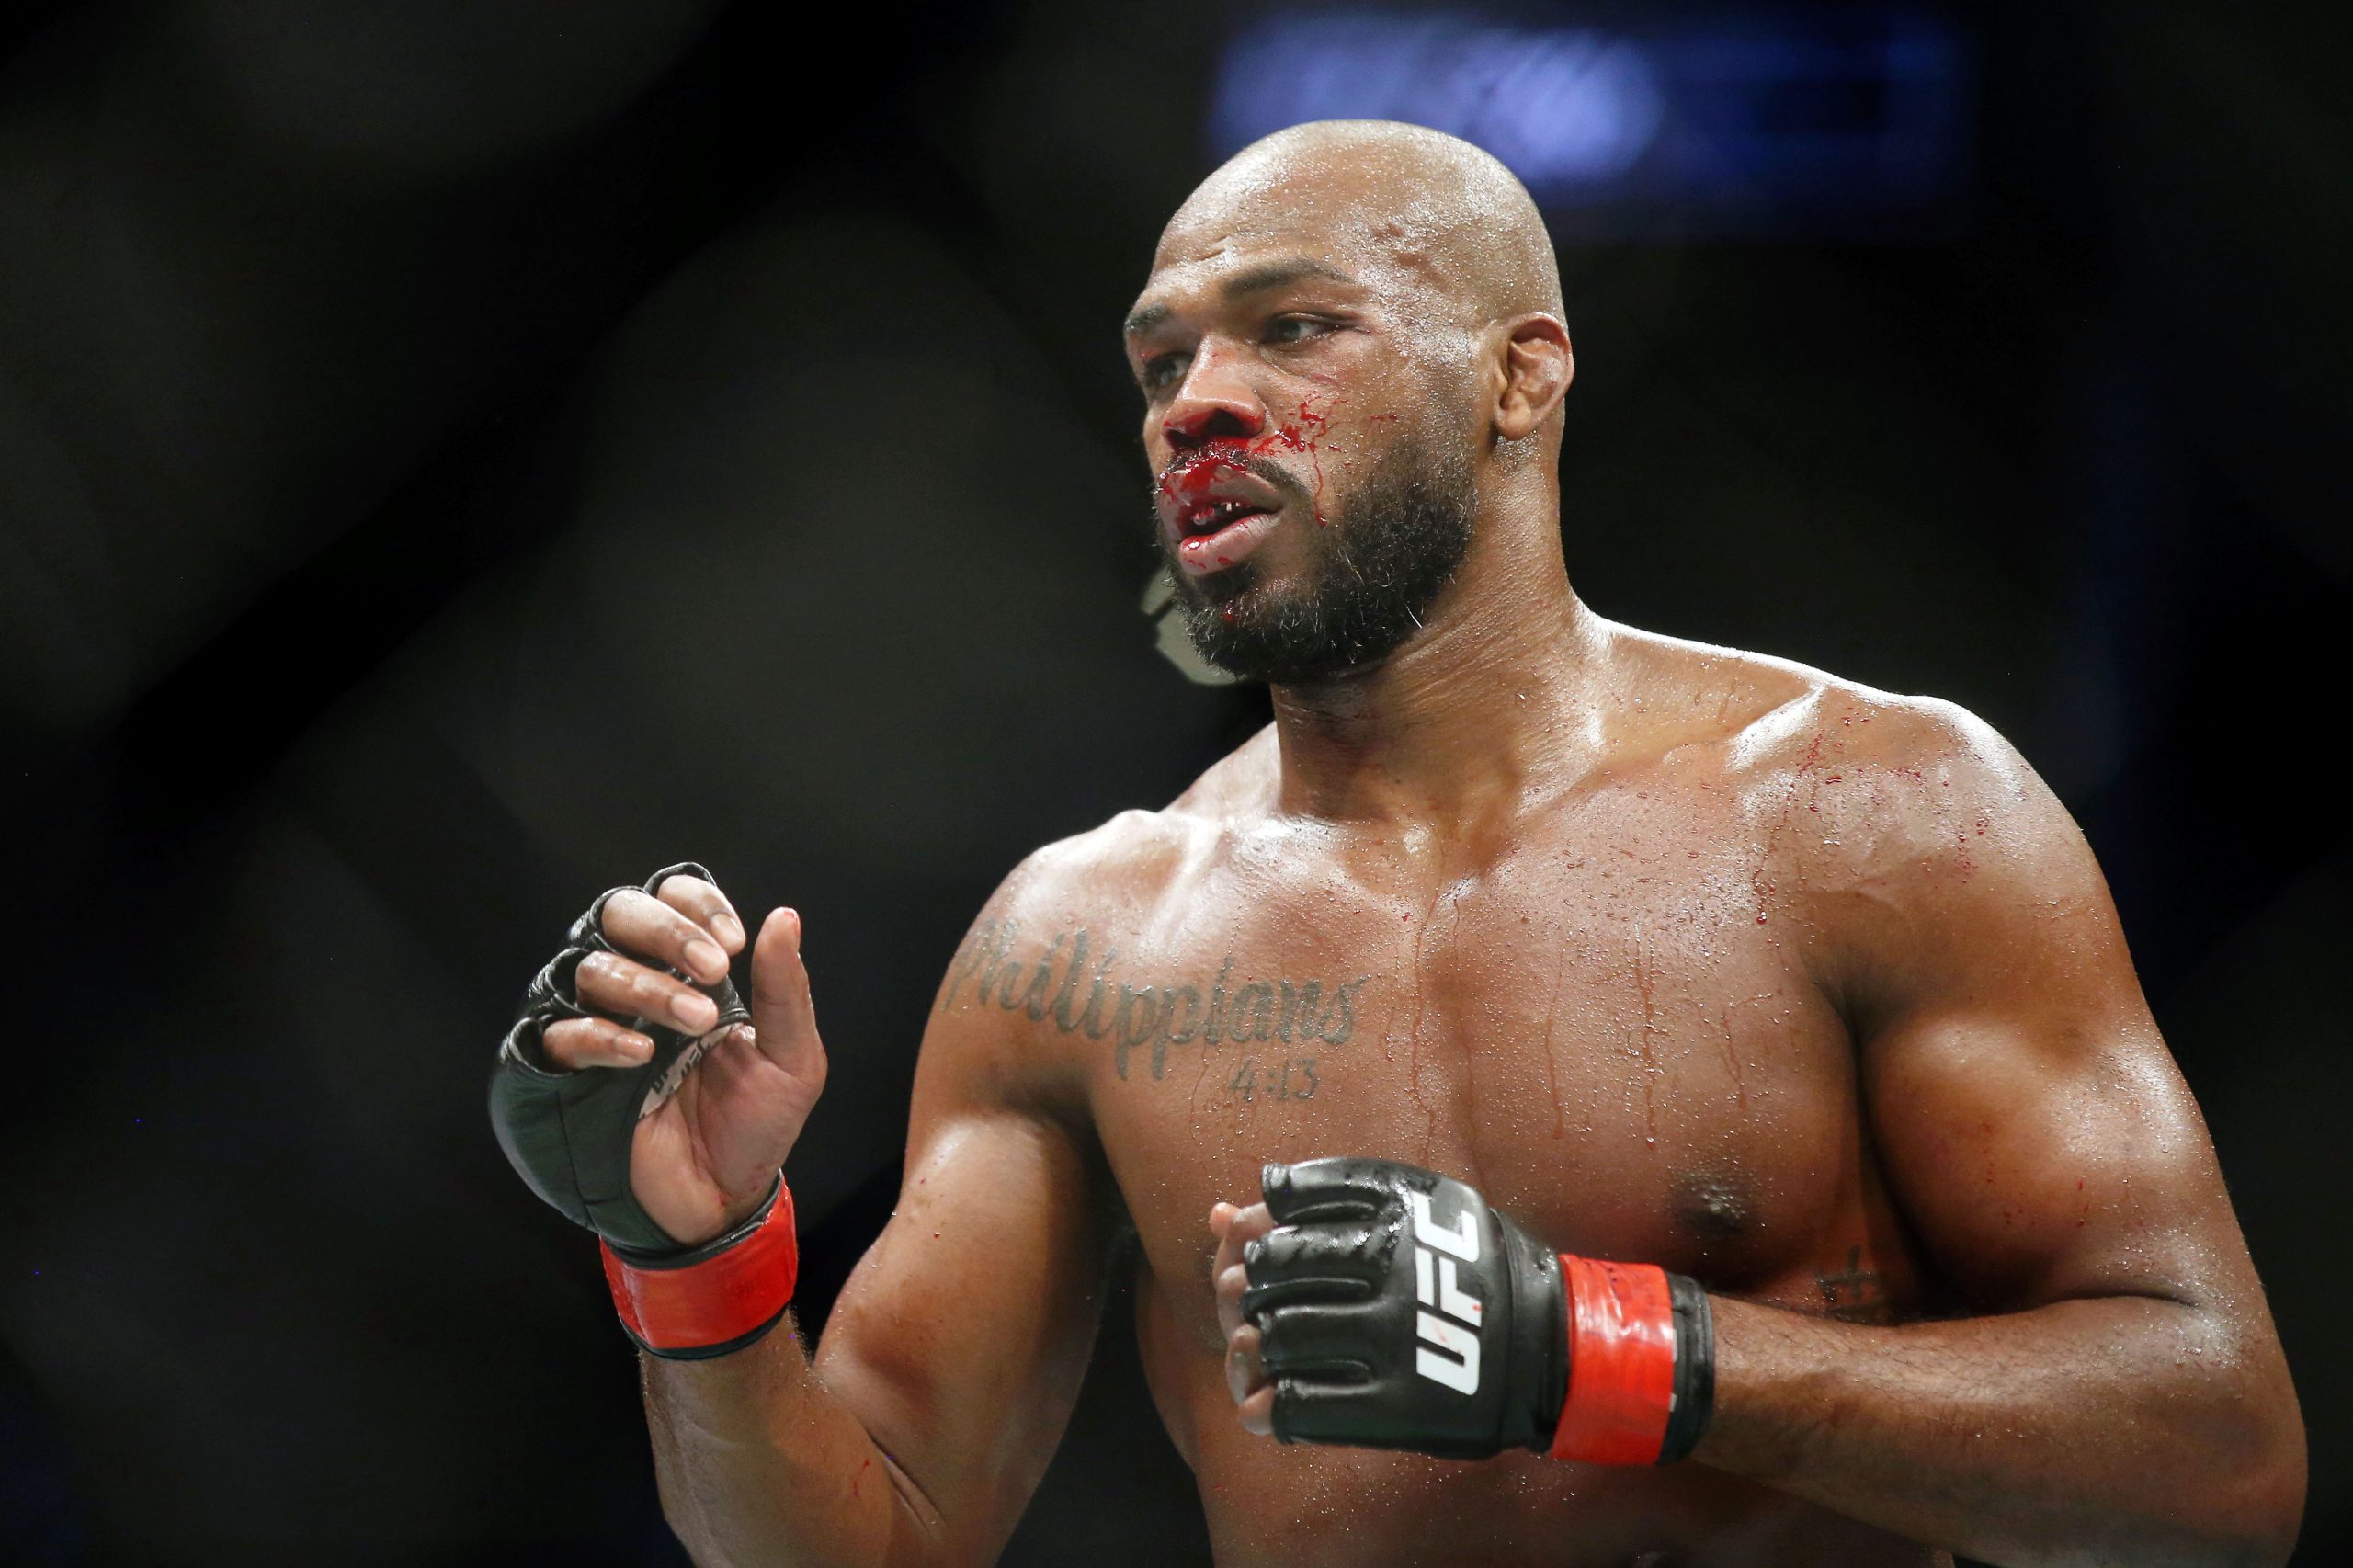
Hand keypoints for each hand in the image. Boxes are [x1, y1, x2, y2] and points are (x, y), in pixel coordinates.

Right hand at [492, 864, 828, 1251]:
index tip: (733, 944)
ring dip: (648, 986)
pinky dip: (600, 1034)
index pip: (674, 898)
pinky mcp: (571, 1071)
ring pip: (592, 968)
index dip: (696, 905)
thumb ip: (785, 990)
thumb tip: (784, 916)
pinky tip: (641, 1053)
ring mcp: (602, 1022)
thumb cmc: (755, 1125)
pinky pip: (562, 1033)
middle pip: (620, 913)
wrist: (722, 1198)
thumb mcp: (791, 1059)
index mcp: (692, 971)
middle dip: (666, 931)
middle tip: (712, 968)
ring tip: (694, 1024)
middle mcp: (641, 982)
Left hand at [1210, 1158, 1569, 1460]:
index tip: (1262, 1252)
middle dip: (1252, 1291)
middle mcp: (1393, 1274)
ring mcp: (1396, 1342)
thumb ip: (1340, 1185)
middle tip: (1256, 1304)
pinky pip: (1305, 1408)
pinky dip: (1274, 1407)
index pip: (1289, 1222)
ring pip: (1285, 1338)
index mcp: (1395, 1216)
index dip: (1259, 1239)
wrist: (1548, 1344)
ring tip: (1270, 1347)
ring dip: (1260, 1346)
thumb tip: (1256, 1191)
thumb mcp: (1420, 1197)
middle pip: (1278, 1278)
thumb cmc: (1470, 1262)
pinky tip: (1276, 1402)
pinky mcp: (1400, 1407)